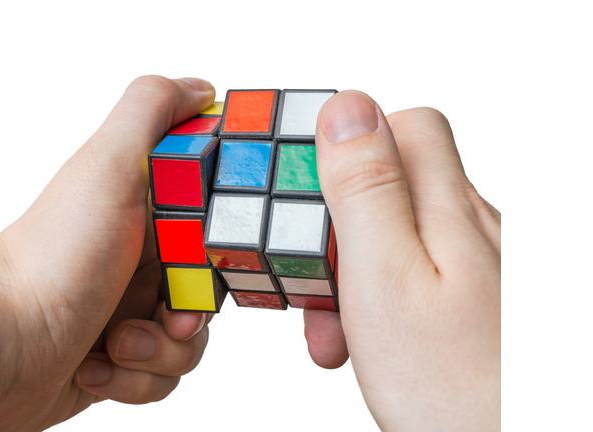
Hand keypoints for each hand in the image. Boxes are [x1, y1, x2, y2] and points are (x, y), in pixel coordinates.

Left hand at [0, 76, 216, 430]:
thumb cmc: (51, 261)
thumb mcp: (107, 167)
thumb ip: (153, 112)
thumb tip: (199, 89)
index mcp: (142, 211)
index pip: (214, 224)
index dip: (222, 248)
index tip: (205, 261)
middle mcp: (136, 259)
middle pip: (209, 291)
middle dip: (190, 312)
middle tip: (163, 313)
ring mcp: (125, 310)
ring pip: (190, 341)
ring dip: (158, 351)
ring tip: (115, 343)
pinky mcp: (116, 358)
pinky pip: (160, 378)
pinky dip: (133, 379)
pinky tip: (95, 367)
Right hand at [305, 91, 500, 429]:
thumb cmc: (458, 389)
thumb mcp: (386, 277)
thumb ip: (367, 188)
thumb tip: (347, 107)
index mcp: (450, 210)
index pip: (403, 128)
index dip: (347, 152)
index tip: (308, 199)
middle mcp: (473, 229)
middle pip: (392, 190)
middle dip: (337, 236)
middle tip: (318, 288)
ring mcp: (478, 269)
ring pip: (396, 241)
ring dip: (351, 278)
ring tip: (335, 333)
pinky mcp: (472, 305)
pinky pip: (414, 281)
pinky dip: (378, 304)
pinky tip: (367, 343)